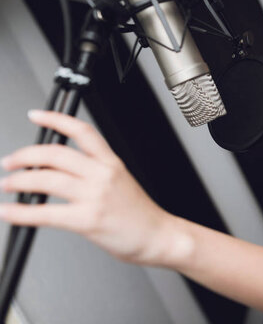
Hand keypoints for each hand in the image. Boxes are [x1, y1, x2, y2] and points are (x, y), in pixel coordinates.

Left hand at [0, 110, 173, 265]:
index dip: (56, 119)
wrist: (159, 236)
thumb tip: (57, 171)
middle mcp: (103, 175)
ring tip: (8, 185)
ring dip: (19, 181)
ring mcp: (96, 196)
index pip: (82, 131)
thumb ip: (94, 172)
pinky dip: (21, 212)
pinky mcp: (88, 220)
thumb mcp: (122, 182)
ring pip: (47, 179)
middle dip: (26, 155)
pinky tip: (10, 212)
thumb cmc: (141, 214)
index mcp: (112, 163)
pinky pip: (46, 213)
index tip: (36, 116)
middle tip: (11, 161)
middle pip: (57, 153)